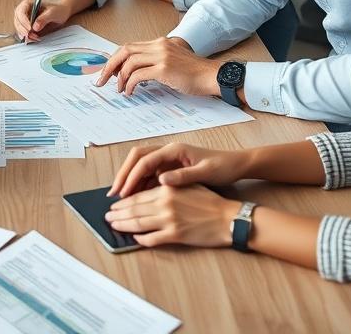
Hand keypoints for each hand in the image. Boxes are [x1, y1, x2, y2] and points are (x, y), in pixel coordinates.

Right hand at [13, 0, 70, 41]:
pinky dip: (27, 37)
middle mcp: (25, 11)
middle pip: (18, 21)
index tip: (29, 28)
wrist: (62, 12)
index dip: (23, 21)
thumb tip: (35, 27)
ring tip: (35, 38)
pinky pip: (23, 32)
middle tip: (31, 35)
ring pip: (19, 28)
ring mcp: (26, 19)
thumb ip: (44, 19)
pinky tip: (33, 39)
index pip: (21, 12)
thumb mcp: (52, 13)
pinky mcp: (28, 26)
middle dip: (23, 29)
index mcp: (29, 4)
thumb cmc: (57, 9)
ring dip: (25, 34)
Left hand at [95, 36, 219, 95]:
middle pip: (124, 51)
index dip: (115, 59)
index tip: (108, 72)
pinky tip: (130, 92)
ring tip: (120, 90)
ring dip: (120, 77)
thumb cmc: (194, 73)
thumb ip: (155, 61)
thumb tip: (135, 73)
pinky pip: (137, 75)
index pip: (129, 47)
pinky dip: (129, 84)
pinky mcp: (164, 69)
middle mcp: (158, 45)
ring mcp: (161, 56)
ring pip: (129, 62)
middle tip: (102, 80)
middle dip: (110, 66)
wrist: (212, 76)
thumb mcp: (172, 60)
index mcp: (159, 42)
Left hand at [106, 184, 238, 247]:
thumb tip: (148, 190)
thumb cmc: (209, 201)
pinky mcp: (175, 235)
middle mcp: (165, 203)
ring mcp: (169, 220)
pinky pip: (152, 239)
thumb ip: (167, 186)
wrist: (228, 218)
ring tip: (114, 226)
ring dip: (123, 226)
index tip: (114, 204)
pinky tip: (135, 238)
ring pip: (138, 224)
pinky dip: (141, 239)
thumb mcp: (187, 185)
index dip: (123, 201)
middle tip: (107, 216)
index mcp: (167, 189)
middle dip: (117, 214)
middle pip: (133, 209)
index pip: (137, 195)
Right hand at [109, 142, 251, 197]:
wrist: (236, 165)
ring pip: (141, 167)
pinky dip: (140, 186)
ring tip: (121, 199)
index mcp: (174, 150)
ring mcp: (168, 160)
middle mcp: (168, 152)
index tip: (124, 191)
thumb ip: (184, 176)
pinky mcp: (170, 169)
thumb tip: (161, 180)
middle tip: (114, 193)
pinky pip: (149, 175)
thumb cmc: (223, 166)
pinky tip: (136, 200)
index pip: (145, 159)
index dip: (132, 175)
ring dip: (130, 181)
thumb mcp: (206, 172)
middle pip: (137, 159)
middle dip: (124, 174)